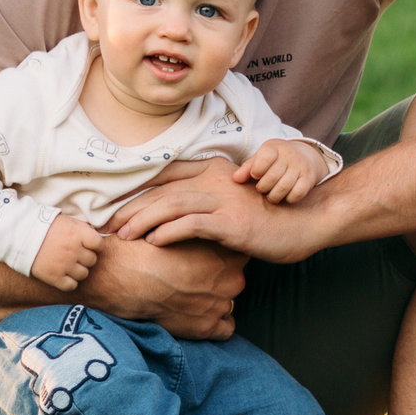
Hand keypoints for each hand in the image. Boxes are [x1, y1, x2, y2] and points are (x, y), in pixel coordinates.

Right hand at [29, 216, 104, 292]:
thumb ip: (83, 229)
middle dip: (86, 258)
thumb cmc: (45, 226)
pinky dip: (69, 282)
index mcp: (78, 234)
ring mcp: (64, 265)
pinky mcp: (54, 277)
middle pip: (92, 260)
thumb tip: (97, 236)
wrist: (20, 235)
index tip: (88, 245)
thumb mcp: (67, 221)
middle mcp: (73, 250)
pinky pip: (71, 285)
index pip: (99, 244)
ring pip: (84, 274)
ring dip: (78, 270)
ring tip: (69, 265)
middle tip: (75, 255)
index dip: (95, 245)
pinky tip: (63, 275)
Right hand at [77, 233, 244, 340]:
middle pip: (233, 278)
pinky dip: (214, 325)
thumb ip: (196, 231)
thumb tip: (201, 234)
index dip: (220, 256)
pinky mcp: (208, 326)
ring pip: (227, 303)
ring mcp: (222, 303)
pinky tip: (197, 317)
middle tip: (189, 278)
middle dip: (216, 279)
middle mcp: (232, 276)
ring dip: (212, 301)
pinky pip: (226, 329)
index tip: (204, 259)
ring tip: (186, 297)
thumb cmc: (144, 247)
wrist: (122, 275)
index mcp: (226, 249)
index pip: (238, 252)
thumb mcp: (175, 226)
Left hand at [106, 171, 323, 264]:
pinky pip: (192, 224)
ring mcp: (224, 201)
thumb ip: (211, 202)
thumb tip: (181, 217)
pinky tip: (152, 242)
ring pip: (171, 205)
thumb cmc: (271, 217)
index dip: (139, 192)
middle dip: (132, 208)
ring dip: (142, 220)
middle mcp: (217, 181)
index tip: (118, 208)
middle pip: (163, 191)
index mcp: (216, 172)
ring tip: (123, 235)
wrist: (306, 222)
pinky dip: (168, 232)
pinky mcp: (231, 222)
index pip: (168, 178)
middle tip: (109, 225)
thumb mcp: (237, 203)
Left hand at [236, 139, 328, 204]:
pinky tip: (284, 196)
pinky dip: (288, 198)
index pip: (265, 158)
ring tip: (270, 195)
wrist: (306, 156)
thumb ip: (248, 167)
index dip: (256, 171)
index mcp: (275, 147)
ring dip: (273, 196)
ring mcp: (301, 167)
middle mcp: (290, 156)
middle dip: (263, 187)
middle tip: (261, 188)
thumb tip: (235, 179)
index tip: (256, 175)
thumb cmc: (277, 158)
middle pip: (272, 177)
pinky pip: (297, 194)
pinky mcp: (309, 179)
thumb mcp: (262, 157)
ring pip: (284, 187)